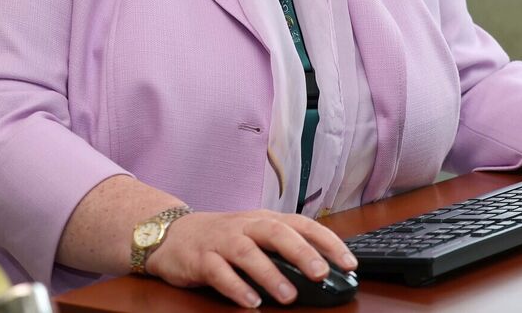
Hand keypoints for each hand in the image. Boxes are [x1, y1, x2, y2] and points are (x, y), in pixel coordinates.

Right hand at [146, 209, 357, 307]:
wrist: (173, 233)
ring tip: (288, 295)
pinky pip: (219, 272)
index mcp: (263, 220)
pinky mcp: (200, 258)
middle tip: (321, 273)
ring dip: (270, 274)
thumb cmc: (222, 238)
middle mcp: (245, 226)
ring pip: (248, 253)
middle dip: (301, 252)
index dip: (327, 241)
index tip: (349, 262)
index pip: (301, 224)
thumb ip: (282, 250)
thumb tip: (323, 272)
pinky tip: (251, 302)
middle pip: (276, 232)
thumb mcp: (255, 236)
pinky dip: (236, 287)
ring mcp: (222, 241)